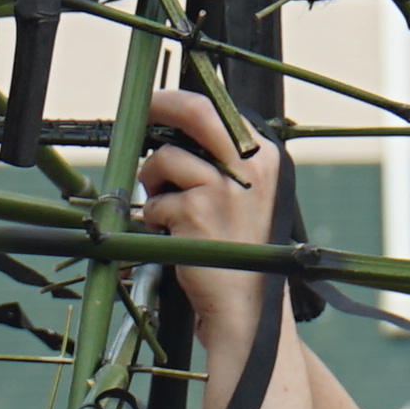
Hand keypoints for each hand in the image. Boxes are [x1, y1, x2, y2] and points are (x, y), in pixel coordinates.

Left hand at [134, 81, 282, 344]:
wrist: (248, 306)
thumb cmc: (244, 254)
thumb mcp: (251, 199)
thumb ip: (227, 166)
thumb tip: (176, 134)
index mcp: (267, 160)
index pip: (223, 112)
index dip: (185, 103)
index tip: (162, 103)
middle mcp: (251, 168)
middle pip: (197, 113)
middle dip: (161, 105)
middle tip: (142, 109)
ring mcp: (223, 189)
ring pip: (165, 159)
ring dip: (152, 182)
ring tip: (165, 209)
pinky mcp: (195, 212)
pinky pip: (155, 201)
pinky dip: (154, 218)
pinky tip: (173, 235)